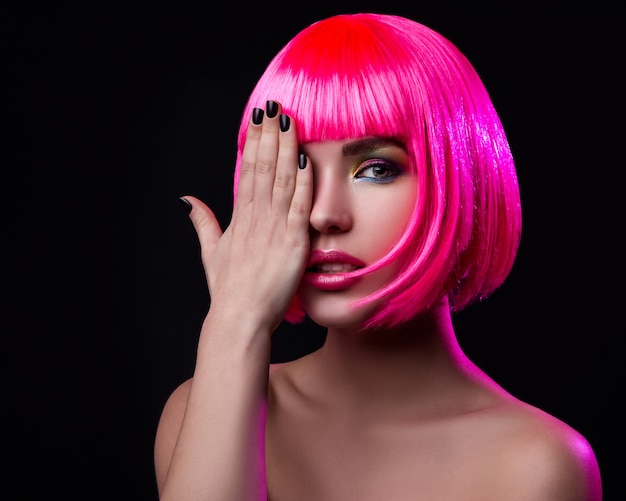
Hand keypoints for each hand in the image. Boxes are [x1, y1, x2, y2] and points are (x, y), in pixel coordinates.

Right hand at [184, 100, 311, 332]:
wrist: (239, 319)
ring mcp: (274, 229)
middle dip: (269, 135)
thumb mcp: (211, 253)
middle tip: (274, 106)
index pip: (247, 170)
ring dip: (286, 148)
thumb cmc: (228, 290)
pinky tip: (306, 159)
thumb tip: (187, 200)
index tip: (258, 119)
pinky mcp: (292, 243)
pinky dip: (303, 182)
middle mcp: (255, 218)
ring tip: (290, 121)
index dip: (254, 142)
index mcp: (239, 218)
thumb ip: (203, 223)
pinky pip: (299, 206)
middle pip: (262, 167)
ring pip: (280, 180)